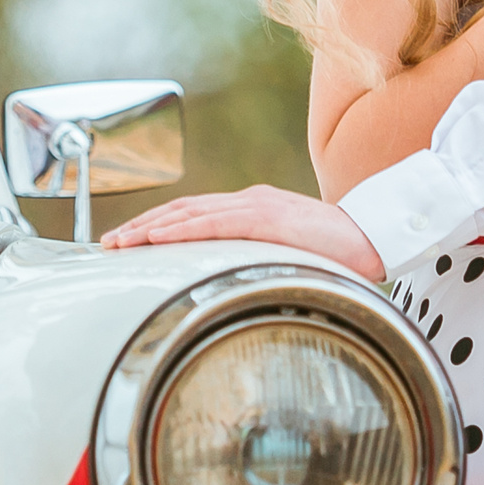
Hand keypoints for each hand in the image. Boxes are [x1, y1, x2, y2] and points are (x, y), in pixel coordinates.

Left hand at [100, 185, 385, 279]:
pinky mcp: (266, 216)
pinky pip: (213, 222)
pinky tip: (156, 237)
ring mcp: (256, 205)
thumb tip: (234, 284)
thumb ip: (259, 259)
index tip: (129, 241)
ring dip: (150, 228)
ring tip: (120, 243)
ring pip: (189, 213)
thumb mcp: (288, 256)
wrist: (374, 238)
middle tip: (109, 244)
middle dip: (142, 226)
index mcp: (253, 208)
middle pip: (183, 209)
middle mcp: (248, 200)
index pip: (195, 213)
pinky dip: (180, 228)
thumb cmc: (337, 254)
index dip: (159, 224)